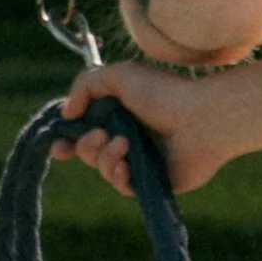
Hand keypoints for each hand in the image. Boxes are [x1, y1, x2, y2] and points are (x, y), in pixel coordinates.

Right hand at [53, 56, 238, 199]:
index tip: (58, 145)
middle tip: (101, 135)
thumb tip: (67, 114)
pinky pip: (121, 185)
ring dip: (104, 157)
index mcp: (119, 113)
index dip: (67, 139)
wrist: (203, 119)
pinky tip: (127, 163)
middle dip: (85, 145)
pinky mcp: (151, 181)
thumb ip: (85, 85)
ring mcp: (139, 160)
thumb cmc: (166, 93)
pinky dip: (118, 174)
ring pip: (102, 169)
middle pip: (87, 150)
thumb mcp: (120, 75)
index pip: (83, 129)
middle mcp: (126, 136)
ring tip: (124, 144)